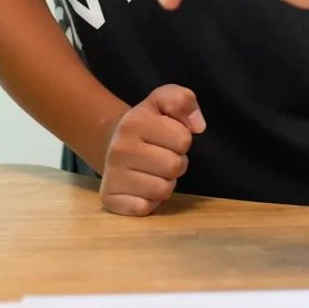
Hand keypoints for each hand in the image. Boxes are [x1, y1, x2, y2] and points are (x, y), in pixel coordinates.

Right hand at [99, 84, 205, 216]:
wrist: (111, 143)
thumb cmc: (146, 125)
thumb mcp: (162, 101)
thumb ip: (183, 100)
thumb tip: (198, 125)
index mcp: (134, 122)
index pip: (183, 139)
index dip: (181, 139)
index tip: (167, 138)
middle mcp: (119, 148)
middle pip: (175, 166)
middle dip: (175, 163)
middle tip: (161, 157)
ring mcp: (112, 175)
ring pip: (163, 190)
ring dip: (164, 182)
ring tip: (152, 171)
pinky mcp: (110, 198)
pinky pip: (146, 207)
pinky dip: (149, 201)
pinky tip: (140, 187)